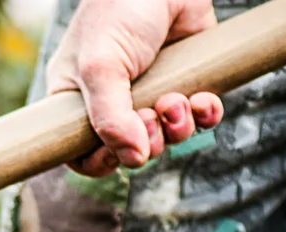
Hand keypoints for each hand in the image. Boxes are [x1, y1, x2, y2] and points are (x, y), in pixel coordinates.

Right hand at [45, 0, 224, 176]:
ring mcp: (153, 92)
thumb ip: (110, 119)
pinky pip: (201, 118)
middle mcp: (115, 102)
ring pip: (169, 138)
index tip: (117, 154)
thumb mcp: (101, 67)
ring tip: (177, 100)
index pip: (82, 153)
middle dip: (149, 141)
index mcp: (79, 100)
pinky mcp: (188, 81)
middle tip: (153, 116)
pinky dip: (206, 115)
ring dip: (178, 128)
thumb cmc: (119, 12)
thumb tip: (135, 159)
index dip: (100, 162)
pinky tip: (204, 99)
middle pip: (132, 151)